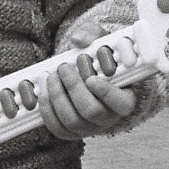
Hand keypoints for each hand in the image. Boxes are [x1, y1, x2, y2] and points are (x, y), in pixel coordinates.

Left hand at [39, 19, 136, 140]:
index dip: (106, 93)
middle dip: (73, 88)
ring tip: (50, 76)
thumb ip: (92, 36)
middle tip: (63, 68)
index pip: (121, 103)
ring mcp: (89, 128)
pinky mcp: (70, 132)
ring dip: (57, 96)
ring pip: (72, 120)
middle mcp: (109, 118)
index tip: (91, 78)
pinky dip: (47, 109)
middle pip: (91, 111)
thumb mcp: (100, 43)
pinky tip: (44, 91)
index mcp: (125, 99)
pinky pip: (57, 127)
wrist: (88, 76)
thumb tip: (78, 39)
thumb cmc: (99, 60)